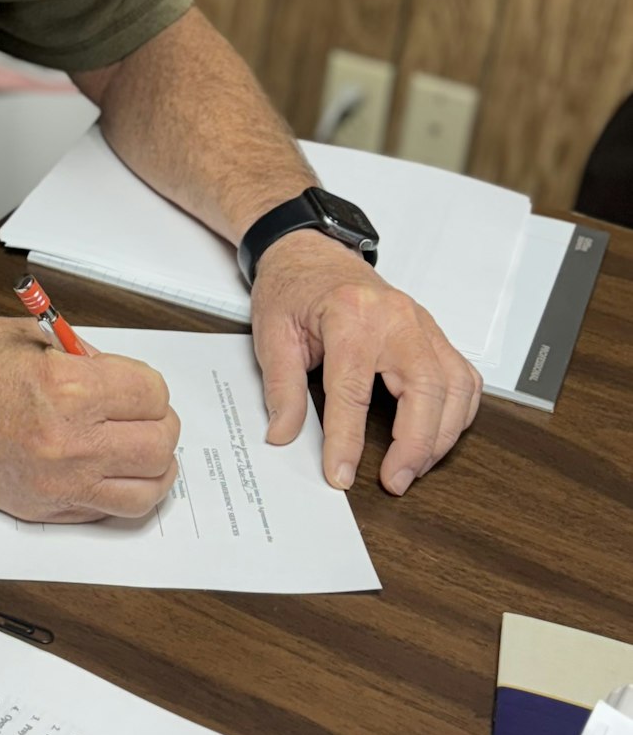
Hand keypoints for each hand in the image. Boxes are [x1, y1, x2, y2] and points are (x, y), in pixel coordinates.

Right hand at [0, 317, 179, 521]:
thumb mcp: (32, 337)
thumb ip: (86, 357)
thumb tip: (121, 379)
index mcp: (68, 388)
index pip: (152, 395)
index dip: (148, 386)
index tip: (134, 385)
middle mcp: (68, 442)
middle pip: (158, 445)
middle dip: (158, 424)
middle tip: (142, 415)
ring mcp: (57, 483)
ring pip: (146, 490)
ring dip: (151, 467)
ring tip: (136, 449)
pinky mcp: (43, 510)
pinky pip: (109, 512)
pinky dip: (120, 492)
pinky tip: (107, 470)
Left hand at [252, 231, 482, 493]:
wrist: (310, 252)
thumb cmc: (293, 288)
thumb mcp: (271, 334)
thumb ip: (281, 388)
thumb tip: (284, 435)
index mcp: (350, 316)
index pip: (353, 392)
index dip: (347, 441)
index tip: (340, 474)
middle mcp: (396, 318)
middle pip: (425, 389)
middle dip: (415, 445)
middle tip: (395, 482)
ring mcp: (421, 323)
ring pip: (455, 386)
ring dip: (441, 435)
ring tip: (414, 467)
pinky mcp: (432, 332)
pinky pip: (463, 376)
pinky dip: (458, 412)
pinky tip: (437, 435)